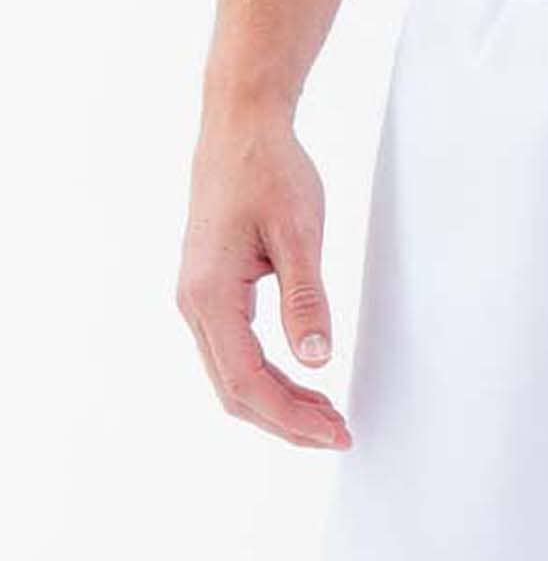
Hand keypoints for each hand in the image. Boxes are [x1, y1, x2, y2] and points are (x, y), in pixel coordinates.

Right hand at [177, 106, 350, 448]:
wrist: (241, 126)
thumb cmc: (269, 170)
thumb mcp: (299, 234)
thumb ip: (306, 299)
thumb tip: (317, 359)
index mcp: (210, 294)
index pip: (247, 381)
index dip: (292, 417)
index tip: (336, 433)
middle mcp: (194, 304)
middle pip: (234, 391)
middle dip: (287, 422)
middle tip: (340, 434)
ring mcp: (199, 300)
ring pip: (232, 377)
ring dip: (279, 404)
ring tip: (328, 417)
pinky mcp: (212, 293)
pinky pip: (235, 354)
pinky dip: (270, 379)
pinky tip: (305, 384)